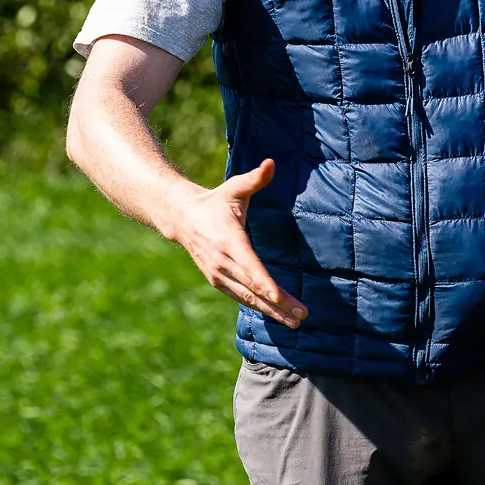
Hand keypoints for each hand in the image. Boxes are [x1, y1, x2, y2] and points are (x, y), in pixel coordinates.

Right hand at [169, 159, 306, 329]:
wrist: (182, 218)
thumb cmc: (215, 202)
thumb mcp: (234, 188)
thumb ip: (255, 179)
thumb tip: (271, 163)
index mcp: (229, 242)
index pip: (251, 267)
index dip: (266, 284)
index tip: (281, 297)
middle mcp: (223, 263)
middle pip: (254, 288)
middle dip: (279, 304)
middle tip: (303, 316)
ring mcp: (219, 275)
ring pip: (249, 297)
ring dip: (273, 311)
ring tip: (296, 321)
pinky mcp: (218, 281)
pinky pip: (242, 297)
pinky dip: (260, 307)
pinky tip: (279, 315)